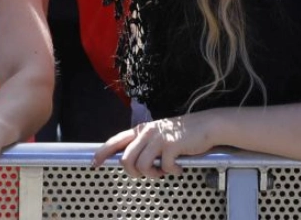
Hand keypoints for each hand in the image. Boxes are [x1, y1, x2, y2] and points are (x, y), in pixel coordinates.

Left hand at [92, 112, 215, 178]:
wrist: (205, 126)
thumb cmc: (181, 134)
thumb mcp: (158, 135)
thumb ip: (145, 145)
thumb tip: (132, 163)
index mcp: (141, 130)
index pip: (116, 140)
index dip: (103, 153)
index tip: (94, 163)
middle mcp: (146, 132)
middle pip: (126, 160)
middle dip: (134, 173)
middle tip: (147, 174)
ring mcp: (158, 138)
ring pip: (142, 166)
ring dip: (153, 175)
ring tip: (163, 172)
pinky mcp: (171, 145)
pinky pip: (164, 168)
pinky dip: (172, 172)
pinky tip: (179, 167)